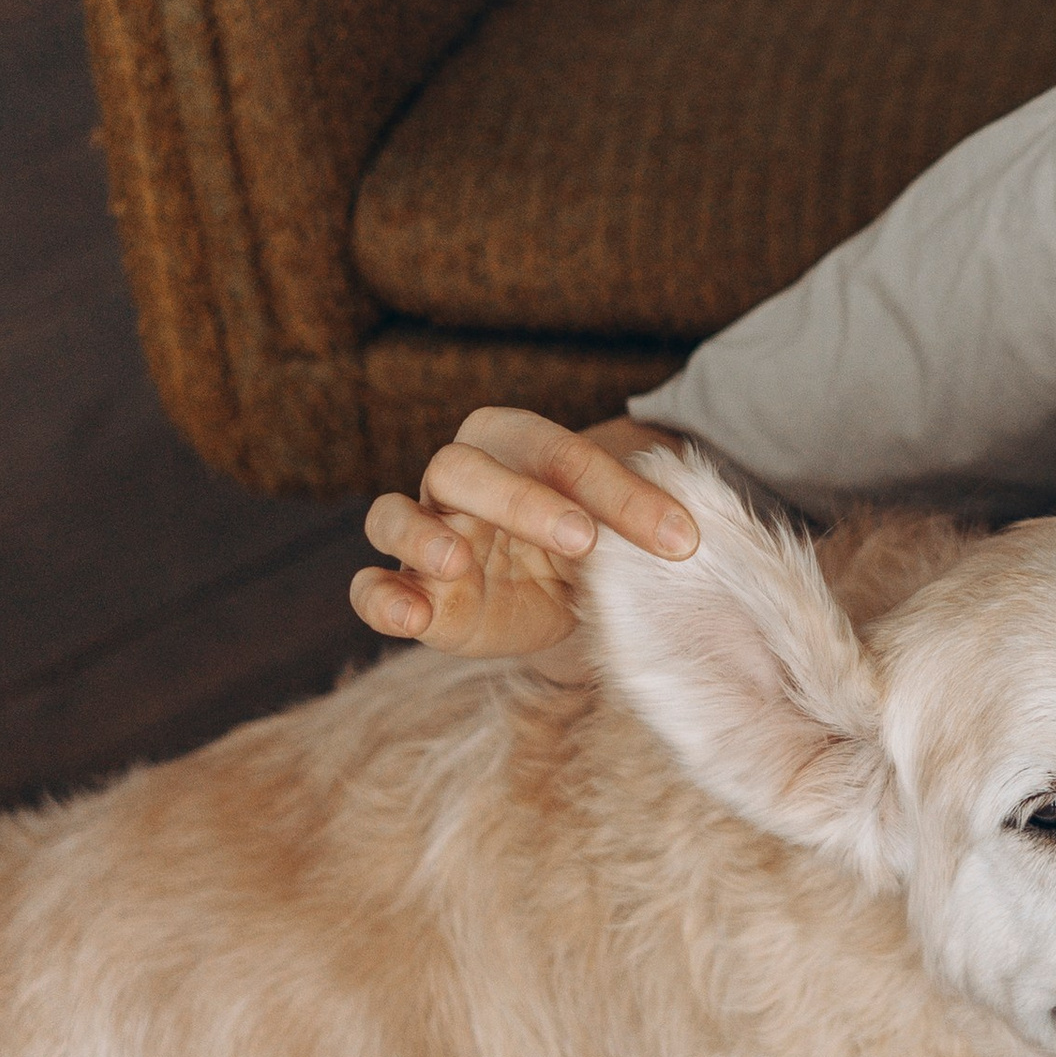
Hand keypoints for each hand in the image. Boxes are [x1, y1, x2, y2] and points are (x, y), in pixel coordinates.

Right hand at [352, 409, 694, 656]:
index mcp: (514, 440)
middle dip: (520, 500)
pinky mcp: (410, 590)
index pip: (561, 455)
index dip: (618, 493)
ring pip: (392, 515)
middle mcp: (457, 478)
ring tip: (457, 560)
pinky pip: (369, 588)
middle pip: (461, 467)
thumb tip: (686, 540)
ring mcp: (424, 533)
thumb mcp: (619, 526)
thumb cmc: (585, 539)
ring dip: (420, 534)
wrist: (552, 591)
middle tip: (582, 540)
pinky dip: (381, 598)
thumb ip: (640, 523)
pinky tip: (412, 615)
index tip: (676, 537)